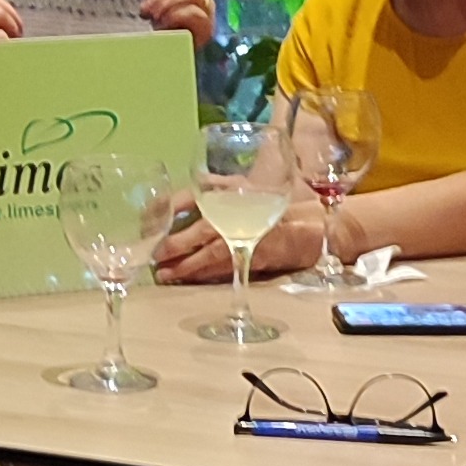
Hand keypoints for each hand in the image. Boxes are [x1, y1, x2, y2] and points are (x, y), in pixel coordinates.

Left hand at [139, 0, 215, 46]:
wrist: (176, 57)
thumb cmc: (167, 31)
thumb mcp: (159, 7)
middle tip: (146, 7)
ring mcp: (208, 11)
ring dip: (167, 1)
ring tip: (154, 15)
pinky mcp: (207, 26)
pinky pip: (192, 12)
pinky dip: (174, 15)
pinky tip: (163, 24)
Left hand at [153, 195, 324, 282]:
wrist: (318, 223)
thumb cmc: (283, 201)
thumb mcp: (247, 186)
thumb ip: (219, 186)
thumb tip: (182, 196)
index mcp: (232, 187)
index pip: (192, 195)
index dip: (167, 206)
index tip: (148, 218)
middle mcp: (238, 210)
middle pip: (199, 228)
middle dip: (174, 244)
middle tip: (154, 256)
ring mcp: (249, 234)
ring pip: (210, 252)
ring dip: (186, 265)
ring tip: (165, 275)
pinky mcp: (259, 255)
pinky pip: (227, 266)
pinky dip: (207, 274)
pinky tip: (191, 280)